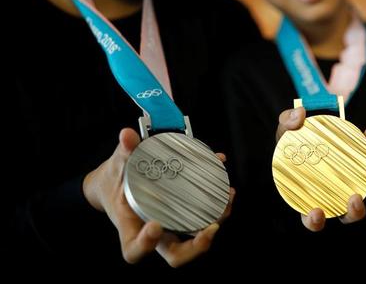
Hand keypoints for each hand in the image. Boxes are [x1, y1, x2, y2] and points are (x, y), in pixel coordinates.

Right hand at [83, 128, 232, 266]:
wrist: (116, 184)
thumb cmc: (114, 180)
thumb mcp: (116, 165)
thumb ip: (124, 151)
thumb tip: (127, 135)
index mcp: (130, 227)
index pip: (134, 250)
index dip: (145, 244)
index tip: (155, 226)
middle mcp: (154, 232)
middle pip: (176, 254)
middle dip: (197, 245)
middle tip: (211, 227)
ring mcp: (170, 226)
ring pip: (195, 237)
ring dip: (216, 221)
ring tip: (227, 198)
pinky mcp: (183, 215)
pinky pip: (204, 215)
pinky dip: (218, 203)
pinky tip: (224, 183)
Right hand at [276, 109, 365, 231]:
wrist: (310, 128)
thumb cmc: (293, 140)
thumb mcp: (284, 132)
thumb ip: (286, 123)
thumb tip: (299, 115)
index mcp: (313, 197)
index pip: (313, 220)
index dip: (314, 221)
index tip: (316, 212)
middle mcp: (337, 195)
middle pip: (350, 214)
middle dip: (355, 210)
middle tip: (354, 197)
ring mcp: (354, 181)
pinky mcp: (364, 163)